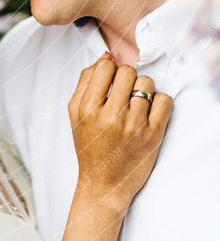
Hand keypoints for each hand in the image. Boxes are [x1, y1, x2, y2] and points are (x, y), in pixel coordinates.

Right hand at [68, 53, 173, 211]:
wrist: (104, 183)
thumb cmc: (90, 146)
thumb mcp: (75, 113)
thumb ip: (85, 81)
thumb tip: (106, 56)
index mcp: (88, 108)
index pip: (106, 67)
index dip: (110, 69)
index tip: (111, 80)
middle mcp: (110, 116)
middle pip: (128, 72)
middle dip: (127, 78)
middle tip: (124, 92)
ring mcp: (133, 126)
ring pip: (147, 84)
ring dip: (143, 90)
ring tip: (136, 103)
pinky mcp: (153, 136)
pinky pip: (165, 101)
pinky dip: (159, 102)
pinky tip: (150, 111)